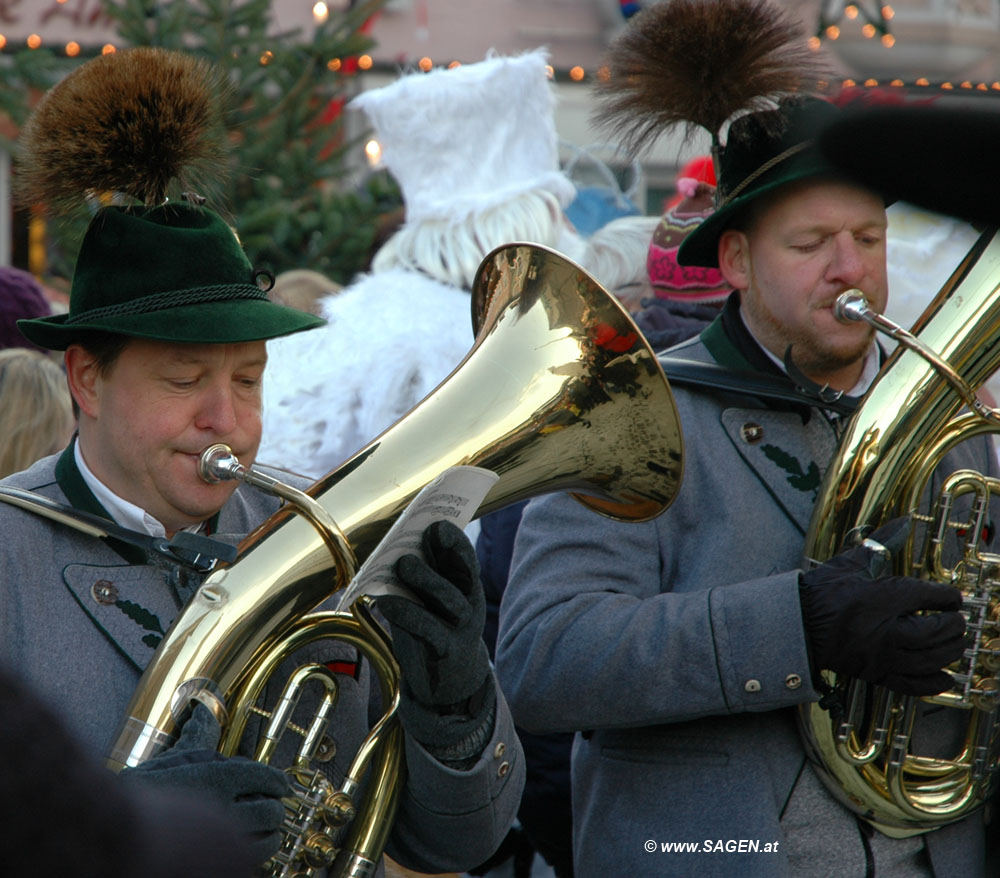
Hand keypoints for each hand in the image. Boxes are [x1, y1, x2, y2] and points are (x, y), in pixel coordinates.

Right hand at [119, 703, 289, 864]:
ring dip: (271, 835)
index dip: (278, 782)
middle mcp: (226, 810)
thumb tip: (203, 710)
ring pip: (266, 841)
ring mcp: (220, 844)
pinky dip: (255, 856)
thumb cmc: (143, 793)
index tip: (282, 786)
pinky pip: (251, 864)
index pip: (267, 778)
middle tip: (275, 809)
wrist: (115, 836)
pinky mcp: (219, 866)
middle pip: (271, 811)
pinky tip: (249, 851)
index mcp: (221, 778)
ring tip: (270, 833)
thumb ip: (198, 736)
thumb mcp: (175, 758)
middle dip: (275, 809)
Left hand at [377, 520, 494, 747]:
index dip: (455, 540)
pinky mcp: (446, 651)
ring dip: (427, 580)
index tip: (438, 521)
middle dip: (449, 552)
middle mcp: (469, 605)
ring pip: (450, 600)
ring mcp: (461, 629)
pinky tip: (385, 603)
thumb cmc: (435, 631)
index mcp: (466, 588)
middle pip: (464, 575)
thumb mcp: (429, 601)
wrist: (449, 684)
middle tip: (427, 532)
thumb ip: (420, 577)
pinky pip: (428, 630)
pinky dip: (407, 614)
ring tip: (403, 563)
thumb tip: (395, 546)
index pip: (466, 559)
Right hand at [799, 518, 965, 695]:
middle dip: (953, 626)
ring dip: (949, 651)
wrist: (795, 624)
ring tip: (953, 644)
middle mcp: (888, 627)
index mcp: (884, 596)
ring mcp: (882, 653)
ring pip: (931, 658)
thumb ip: (880, 543)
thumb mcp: (851, 563)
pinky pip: (913, 684)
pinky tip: (943, 676)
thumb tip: (902, 522)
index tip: (952, 598)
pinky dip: (933, 682)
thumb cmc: (820, 594)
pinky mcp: (875, 672)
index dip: (949, 597)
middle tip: (956, 621)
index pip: (933, 597)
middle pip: (938, 630)